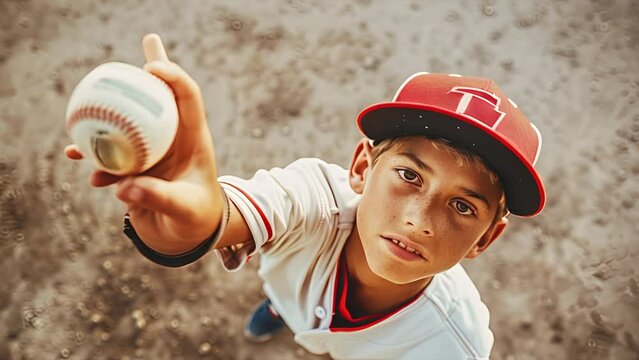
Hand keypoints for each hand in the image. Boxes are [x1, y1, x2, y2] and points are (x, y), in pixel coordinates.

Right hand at [64, 33, 222, 253]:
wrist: (185, 237)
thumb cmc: (195, 219)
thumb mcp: (183, 210)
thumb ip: (159, 198)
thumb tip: (124, 187)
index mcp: (193, 140)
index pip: (187, 99)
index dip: (173, 78)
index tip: (151, 68)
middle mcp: (172, 139)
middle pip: (160, 98)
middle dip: (153, 71)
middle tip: (150, 39)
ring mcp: (152, 151)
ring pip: (130, 123)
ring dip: (111, 115)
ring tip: (86, 110)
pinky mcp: (136, 166)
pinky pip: (111, 154)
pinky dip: (94, 155)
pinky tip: (78, 159)